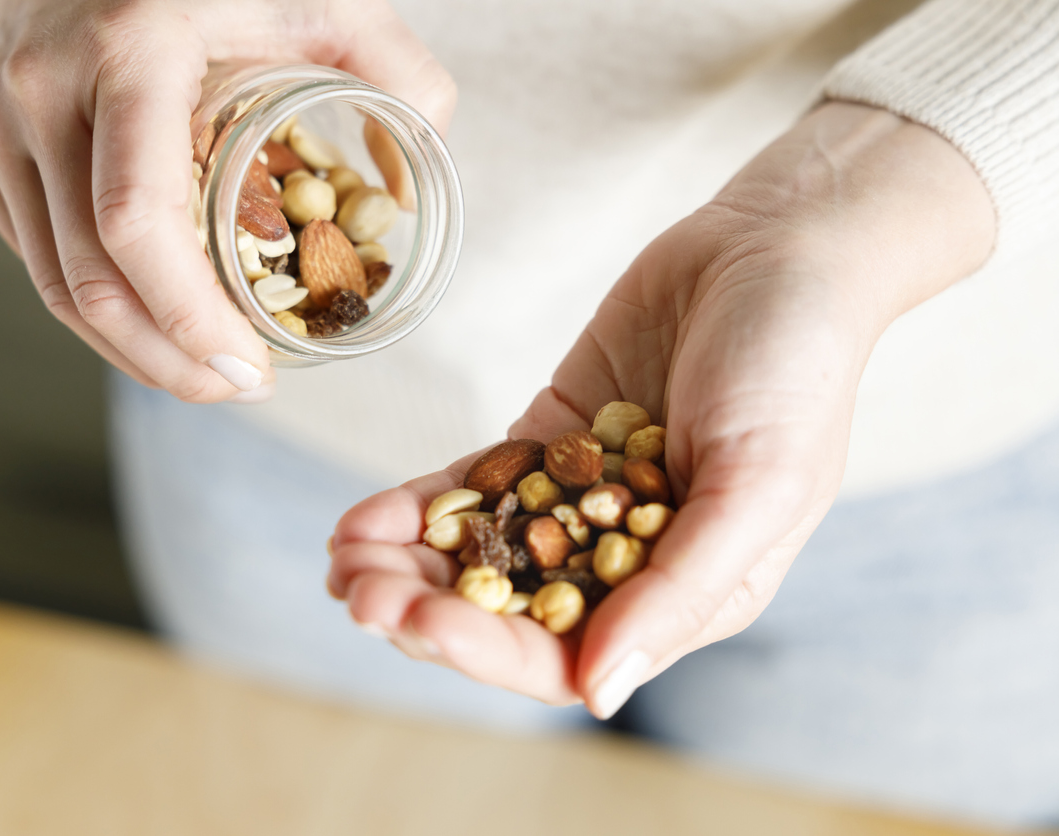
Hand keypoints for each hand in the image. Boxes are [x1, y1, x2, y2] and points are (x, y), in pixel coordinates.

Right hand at [0, 0, 454, 401]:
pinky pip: (36, 256)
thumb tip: (407, 192)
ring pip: (55, 286)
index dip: (189, 319)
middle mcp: (41, 90)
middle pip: (91, 281)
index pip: (136, 223)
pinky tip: (157, 322)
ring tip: (206, 374)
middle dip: (172, 361)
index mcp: (129, 53)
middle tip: (241, 387)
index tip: (250, 367)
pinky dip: (100, 308)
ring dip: (134, 351)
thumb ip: (398, 72)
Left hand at [328, 102, 994, 715]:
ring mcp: (581, 498)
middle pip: (508, 612)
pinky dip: (420, 503)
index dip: (484, 650)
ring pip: (480, 552)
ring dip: (408, 562)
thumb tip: (600, 694)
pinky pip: (475, 484)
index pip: (568, 656)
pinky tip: (364, 513)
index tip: (415, 622)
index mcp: (686, 594)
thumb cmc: (794, 368)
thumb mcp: (757, 483)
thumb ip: (681, 589)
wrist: (775, 246)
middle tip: (354, 590)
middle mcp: (628, 558)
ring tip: (341, 554)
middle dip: (427, 608)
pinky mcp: (550, 440)